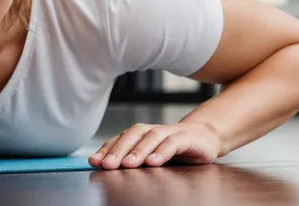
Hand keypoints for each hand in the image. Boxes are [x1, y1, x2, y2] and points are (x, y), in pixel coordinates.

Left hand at [88, 122, 221, 168]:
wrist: (204, 138)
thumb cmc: (174, 149)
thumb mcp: (151, 156)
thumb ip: (132, 160)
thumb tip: (104, 166)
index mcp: (140, 135)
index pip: (119, 140)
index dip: (106, 150)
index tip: (94, 162)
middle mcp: (151, 131)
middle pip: (132, 136)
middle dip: (118, 150)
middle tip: (107, 164)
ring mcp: (168, 133)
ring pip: (150, 138)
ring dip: (138, 151)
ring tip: (128, 164)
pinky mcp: (185, 138)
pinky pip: (172, 143)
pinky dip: (162, 151)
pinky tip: (154, 162)